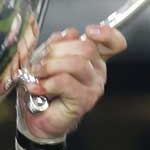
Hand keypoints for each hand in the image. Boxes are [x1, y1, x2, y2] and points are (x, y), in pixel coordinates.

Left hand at [19, 24, 126, 139]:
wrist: (35, 118)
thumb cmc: (42, 89)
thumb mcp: (46, 59)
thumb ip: (58, 44)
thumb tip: (67, 34)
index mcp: (91, 58)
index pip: (113, 43)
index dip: (106, 33)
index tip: (89, 31)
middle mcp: (96, 71)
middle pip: (87, 47)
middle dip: (57, 50)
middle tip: (40, 61)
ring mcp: (93, 86)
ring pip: (76, 63)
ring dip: (50, 66)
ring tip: (36, 74)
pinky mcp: (84, 100)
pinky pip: (65, 82)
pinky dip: (47, 82)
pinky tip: (37, 86)